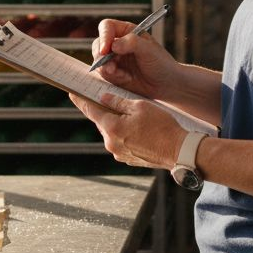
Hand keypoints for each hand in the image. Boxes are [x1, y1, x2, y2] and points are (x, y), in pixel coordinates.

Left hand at [68, 92, 183, 169]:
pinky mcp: (128, 159)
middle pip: (102, 122)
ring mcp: (119, 153)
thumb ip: (118, 101)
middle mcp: (111, 143)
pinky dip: (125, 133)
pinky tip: (139, 128)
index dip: (81, 100)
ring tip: (133, 115)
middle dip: (105, 110)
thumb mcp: (140, 106)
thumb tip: (103, 97)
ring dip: (117, 123)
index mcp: (112, 128)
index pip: (91, 110)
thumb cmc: (162, 126)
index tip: (73, 93)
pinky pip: (121, 142)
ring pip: (112, 132)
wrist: (179, 150)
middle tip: (109, 99)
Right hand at [89, 18, 180, 99]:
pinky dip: (112, 78)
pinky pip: (103, 75)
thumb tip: (113, 45)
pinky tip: (126, 79)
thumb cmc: (161, 63)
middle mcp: (117, 43)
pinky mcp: (113, 73)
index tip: (106, 50)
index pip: (106, 27)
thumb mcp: (149, 50)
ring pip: (98, 62)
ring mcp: (114, 59)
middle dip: (102, 58)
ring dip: (108, 70)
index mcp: (126, 31)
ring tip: (124, 76)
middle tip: (112, 68)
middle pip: (98, 45)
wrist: (166, 84)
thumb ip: (132, 43)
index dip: (104, 36)